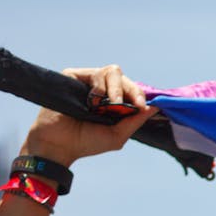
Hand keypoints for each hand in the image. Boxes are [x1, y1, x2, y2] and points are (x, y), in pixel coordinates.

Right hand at [21, 64, 156, 166]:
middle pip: (124, 77)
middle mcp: (102, 90)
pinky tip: (93, 102)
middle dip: (131, 90)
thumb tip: (155, 107)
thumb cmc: (86, 142)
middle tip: (132, 104)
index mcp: (113, 103)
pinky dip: (99, 87)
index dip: (140, 94)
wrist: (59, 144)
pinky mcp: (74, 76)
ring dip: (116, 88)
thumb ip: (135, 121)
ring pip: (112, 71)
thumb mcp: (117, 136)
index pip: (132, 90)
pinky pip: (95, 73)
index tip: (142, 106)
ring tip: (111, 104)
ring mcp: (88, 82)